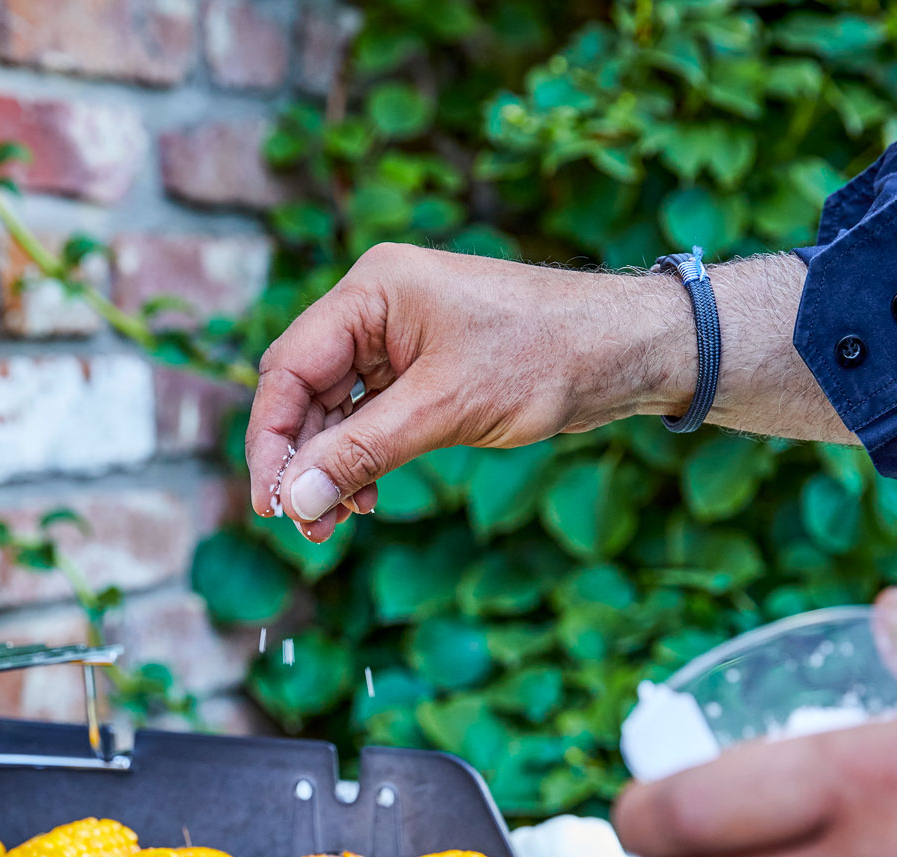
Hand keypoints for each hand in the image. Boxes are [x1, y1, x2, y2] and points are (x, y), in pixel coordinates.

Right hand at [243, 244, 690, 541]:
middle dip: (302, 461)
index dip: (272, 439)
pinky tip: (365, 499)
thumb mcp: (445, 409)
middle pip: (306, 392)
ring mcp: (400, 339)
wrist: (624, 350)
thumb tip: (296, 499)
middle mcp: (376, 309)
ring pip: (337, 411)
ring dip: (331, 468)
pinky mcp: (425, 369)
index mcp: (372, 291)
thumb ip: (363, 452)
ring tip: (333, 525)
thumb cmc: (545, 356)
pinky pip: (372, 418)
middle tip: (304, 525)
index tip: (271, 502)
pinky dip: (363, 459)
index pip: (289, 368)